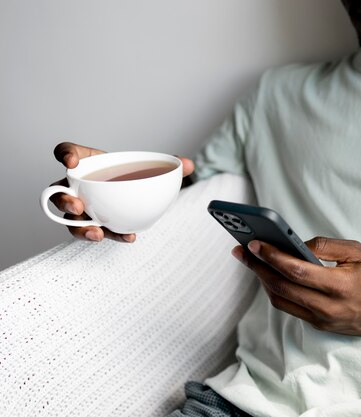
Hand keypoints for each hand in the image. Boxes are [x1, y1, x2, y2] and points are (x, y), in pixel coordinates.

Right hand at [50, 141, 194, 241]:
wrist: (136, 192)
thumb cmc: (133, 175)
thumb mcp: (148, 166)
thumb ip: (168, 165)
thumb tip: (189, 165)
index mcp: (88, 161)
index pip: (67, 151)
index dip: (65, 155)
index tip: (71, 161)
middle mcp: (78, 184)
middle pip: (57, 190)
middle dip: (64, 199)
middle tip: (78, 205)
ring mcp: (82, 205)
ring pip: (70, 218)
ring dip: (80, 227)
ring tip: (97, 233)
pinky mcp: (93, 222)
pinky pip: (94, 231)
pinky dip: (111, 235)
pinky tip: (129, 237)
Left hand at [232, 237, 360, 338]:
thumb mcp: (358, 252)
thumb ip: (326, 246)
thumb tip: (296, 245)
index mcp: (340, 286)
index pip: (297, 271)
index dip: (272, 257)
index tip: (255, 243)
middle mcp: (328, 307)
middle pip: (282, 287)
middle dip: (258, 267)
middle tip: (242, 250)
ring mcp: (322, 320)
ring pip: (281, 301)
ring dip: (263, 280)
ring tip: (252, 261)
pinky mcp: (319, 326)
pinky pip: (289, 308)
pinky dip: (276, 291)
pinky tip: (269, 275)